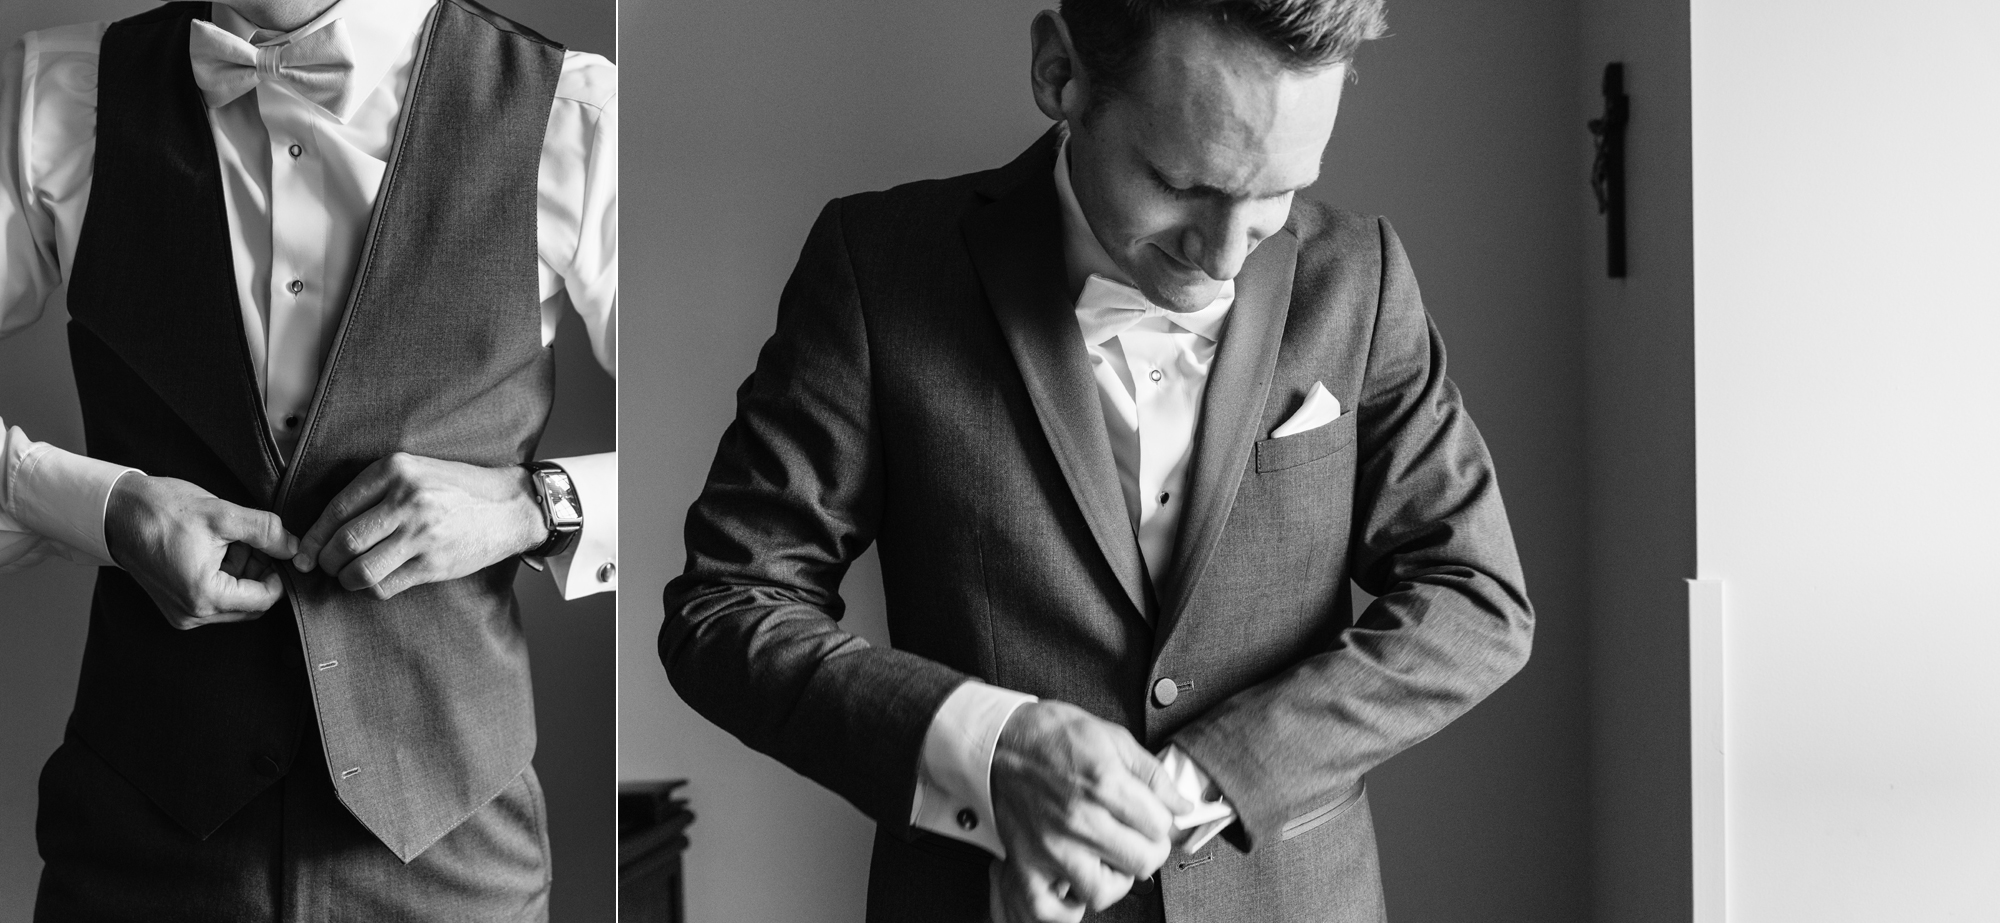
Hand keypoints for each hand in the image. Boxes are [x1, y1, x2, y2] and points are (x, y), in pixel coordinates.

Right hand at [104, 474, 297, 629]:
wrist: (116, 510)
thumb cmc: (162, 511)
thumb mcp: (223, 514)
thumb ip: (266, 531)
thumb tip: (293, 546)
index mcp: (204, 597)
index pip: (265, 600)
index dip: (280, 574)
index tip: (281, 550)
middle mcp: (192, 614)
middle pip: (250, 603)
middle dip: (260, 572)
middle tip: (255, 541)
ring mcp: (181, 611)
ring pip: (234, 600)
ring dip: (242, 572)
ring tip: (233, 540)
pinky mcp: (174, 602)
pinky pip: (214, 596)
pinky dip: (224, 575)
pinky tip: (218, 548)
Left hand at [293, 453, 544, 599]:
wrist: (510, 506)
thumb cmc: (458, 489)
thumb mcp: (416, 471)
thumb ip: (375, 490)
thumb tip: (326, 527)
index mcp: (395, 470)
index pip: (336, 509)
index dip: (314, 537)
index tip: (306, 552)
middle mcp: (407, 500)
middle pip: (344, 542)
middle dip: (326, 562)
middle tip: (326, 567)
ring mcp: (422, 534)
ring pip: (360, 570)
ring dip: (347, 580)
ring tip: (350, 576)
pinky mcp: (434, 563)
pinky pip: (385, 586)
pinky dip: (373, 589)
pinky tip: (378, 581)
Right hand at [988, 701, 1193, 920]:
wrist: (1000, 740)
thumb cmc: (1052, 736)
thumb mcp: (1113, 738)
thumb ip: (1153, 775)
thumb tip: (1181, 804)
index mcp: (1103, 784)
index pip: (1160, 826)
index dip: (1162, 819)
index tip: (1152, 814)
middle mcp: (1078, 820)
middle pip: (1142, 861)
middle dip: (1148, 848)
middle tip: (1138, 836)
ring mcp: (1051, 846)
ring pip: (1104, 890)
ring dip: (1113, 877)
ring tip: (1108, 857)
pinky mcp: (1026, 862)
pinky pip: (1049, 908)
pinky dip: (1067, 906)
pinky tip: (1076, 883)